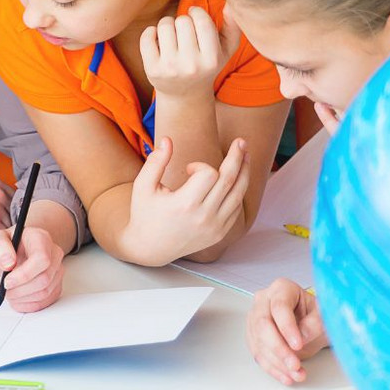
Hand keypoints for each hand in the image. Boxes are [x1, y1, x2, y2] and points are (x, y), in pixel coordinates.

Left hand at [0, 225, 64, 312]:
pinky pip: (45, 301)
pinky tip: (16, 299)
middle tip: (2, 291)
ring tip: (7, 294)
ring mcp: (57, 271)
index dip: (24, 274)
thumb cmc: (6, 246)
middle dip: (20, 290)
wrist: (13, 253)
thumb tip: (8, 263)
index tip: (6, 282)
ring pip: (45, 292)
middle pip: (44, 279)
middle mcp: (54, 254)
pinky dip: (28, 304)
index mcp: (40, 238)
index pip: (42, 259)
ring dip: (22, 298)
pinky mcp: (55, 286)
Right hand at [124, 136, 249, 262]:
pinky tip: (237, 179)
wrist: (150, 249)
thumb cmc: (144, 215)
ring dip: (244, 172)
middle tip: (241, 142)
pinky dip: (238, 191)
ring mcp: (215, 227)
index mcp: (185, 204)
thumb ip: (156, 162)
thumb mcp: (143, 186)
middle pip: (229, 180)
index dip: (200, 165)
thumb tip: (168, 140)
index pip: (208, 174)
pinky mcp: (220, 233)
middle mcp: (204, 217)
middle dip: (237, 157)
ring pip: (238, 194)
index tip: (189, 169)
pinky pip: (236, 208)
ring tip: (245, 155)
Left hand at [141, 6, 242, 99]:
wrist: (184, 94)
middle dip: (182, 20)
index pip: (203, 22)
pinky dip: (151, 32)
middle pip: (183, 21)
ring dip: (167, 24)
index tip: (194, 14)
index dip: (196, 12)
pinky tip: (158, 39)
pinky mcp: (152, 69)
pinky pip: (147, 36)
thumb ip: (232, 26)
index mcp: (212, 59)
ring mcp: (170, 68)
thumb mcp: (226, 50)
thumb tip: (230, 4)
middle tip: (183, 29)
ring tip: (172, 34)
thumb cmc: (206, 65)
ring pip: (164, 25)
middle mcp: (191, 65)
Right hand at [247, 278, 327, 384]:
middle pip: (263, 324)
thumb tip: (302, 336)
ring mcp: (255, 317)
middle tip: (295, 364)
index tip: (298, 344)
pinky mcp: (253, 336)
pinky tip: (286, 376)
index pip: (279, 306)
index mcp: (282, 288)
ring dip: (277, 362)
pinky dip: (272, 368)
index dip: (287, 327)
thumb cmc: (316, 315)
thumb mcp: (323, 315)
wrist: (311, 324)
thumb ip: (314, 323)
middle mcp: (264, 300)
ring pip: (259, 342)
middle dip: (279, 349)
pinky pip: (258, 354)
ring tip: (297, 374)